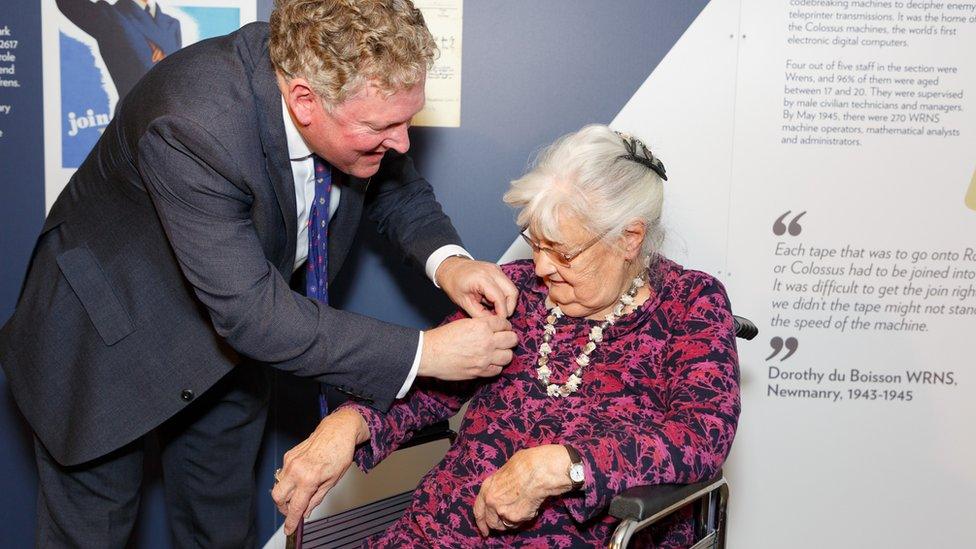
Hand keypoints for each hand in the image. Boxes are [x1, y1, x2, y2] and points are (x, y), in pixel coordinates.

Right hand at [271, 408, 369, 534]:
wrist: (338, 430)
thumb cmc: (340, 453)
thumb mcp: (333, 481)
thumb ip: (316, 498)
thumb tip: (306, 511)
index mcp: (309, 479)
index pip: (295, 507)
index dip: (291, 521)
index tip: (289, 529)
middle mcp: (296, 470)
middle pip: (278, 498)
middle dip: (284, 508)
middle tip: (295, 509)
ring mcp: (290, 462)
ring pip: (278, 486)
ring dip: (286, 494)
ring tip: (301, 492)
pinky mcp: (288, 455)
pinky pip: (282, 474)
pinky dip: (288, 481)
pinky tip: (301, 478)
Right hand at [419, 315, 517, 379]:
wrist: (429, 354)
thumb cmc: (443, 337)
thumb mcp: (464, 323)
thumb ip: (481, 325)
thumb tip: (493, 329)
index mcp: (482, 326)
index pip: (504, 324)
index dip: (505, 326)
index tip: (503, 329)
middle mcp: (487, 341)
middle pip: (512, 340)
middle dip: (509, 339)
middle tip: (504, 340)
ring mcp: (485, 358)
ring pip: (508, 356)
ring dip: (504, 354)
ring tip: (498, 353)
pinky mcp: (480, 371)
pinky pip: (498, 370)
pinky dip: (496, 366)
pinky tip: (490, 363)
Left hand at [435, 257, 517, 317]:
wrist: (450, 269)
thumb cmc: (454, 283)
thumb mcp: (464, 302)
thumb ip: (479, 314)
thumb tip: (493, 321)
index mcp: (482, 278)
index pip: (500, 298)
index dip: (502, 313)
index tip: (499, 322)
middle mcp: (492, 271)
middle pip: (512, 292)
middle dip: (509, 307)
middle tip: (500, 316)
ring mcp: (496, 269)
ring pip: (512, 288)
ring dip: (507, 301)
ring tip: (495, 308)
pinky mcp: (498, 270)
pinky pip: (507, 284)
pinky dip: (504, 294)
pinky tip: (493, 300)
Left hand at [473, 445, 573, 535]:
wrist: (538, 471)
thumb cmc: (525, 465)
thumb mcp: (505, 471)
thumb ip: (500, 485)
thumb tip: (504, 490)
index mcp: (487, 487)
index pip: (478, 510)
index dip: (481, 522)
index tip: (484, 531)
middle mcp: (491, 501)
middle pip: (491, 522)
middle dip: (499, 524)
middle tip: (508, 521)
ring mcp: (502, 511)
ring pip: (506, 525)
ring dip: (513, 521)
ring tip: (523, 507)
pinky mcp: (515, 518)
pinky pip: (519, 523)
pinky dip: (525, 518)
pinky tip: (531, 505)